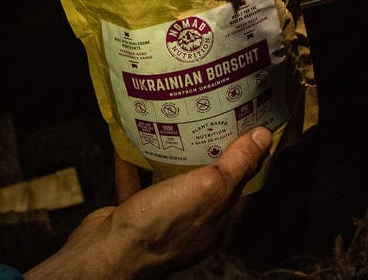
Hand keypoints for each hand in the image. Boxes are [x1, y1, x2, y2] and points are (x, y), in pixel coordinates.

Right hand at [25, 127, 271, 278]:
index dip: (250, 157)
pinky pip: (137, 183)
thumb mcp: (206, 190)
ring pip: (171, 182)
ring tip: (174, 120)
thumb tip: (264, 137)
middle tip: (211, 114)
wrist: (103, 253)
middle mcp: (193, 227)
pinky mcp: (133, 217)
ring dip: (171, 155)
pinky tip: (130, 137)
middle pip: (208, 182)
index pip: (244, 187)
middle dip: (210, 150)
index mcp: (218, 226)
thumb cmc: (159, 226)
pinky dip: (134, 162)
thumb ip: (236, 165)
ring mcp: (162, 223)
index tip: (249, 125)